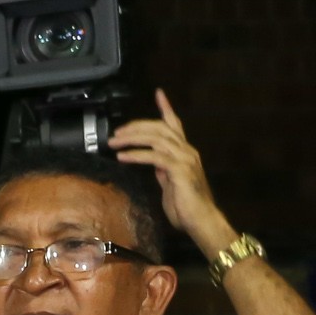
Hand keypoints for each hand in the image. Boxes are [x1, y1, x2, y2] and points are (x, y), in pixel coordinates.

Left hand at [108, 89, 236, 260]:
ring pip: (156, 138)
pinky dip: (136, 155)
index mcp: (185, 152)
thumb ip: (163, 170)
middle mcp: (187, 151)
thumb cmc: (186, 207)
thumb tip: (152, 162)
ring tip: (114, 142)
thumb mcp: (171, 183)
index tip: (159, 93)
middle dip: (136, 126)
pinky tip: (123, 157)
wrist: (201, 221)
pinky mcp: (179, 170)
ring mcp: (185, 159)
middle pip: (160, 128)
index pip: (175, 124)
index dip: (166, 108)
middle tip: (117, 131)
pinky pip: (154, 157)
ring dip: (132, 138)